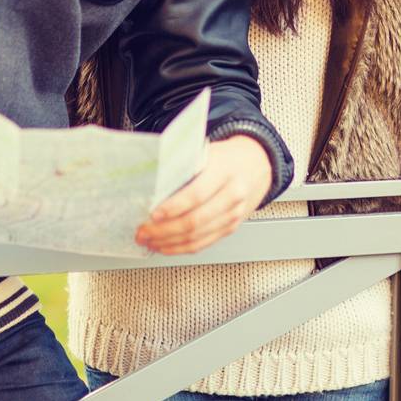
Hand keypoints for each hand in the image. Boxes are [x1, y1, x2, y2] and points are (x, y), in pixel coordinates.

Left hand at [136, 134, 270, 253]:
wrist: (258, 164)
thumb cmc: (228, 157)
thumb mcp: (208, 152)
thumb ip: (185, 166)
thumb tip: (152, 184)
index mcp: (225, 171)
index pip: (197, 194)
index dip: (173, 207)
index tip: (153, 214)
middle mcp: (232, 195)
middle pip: (195, 221)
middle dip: (164, 231)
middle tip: (143, 231)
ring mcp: (233, 215)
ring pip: (197, 237)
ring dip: (168, 243)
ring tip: (148, 240)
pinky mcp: (230, 228)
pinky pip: (203, 244)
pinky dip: (180, 248)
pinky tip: (165, 246)